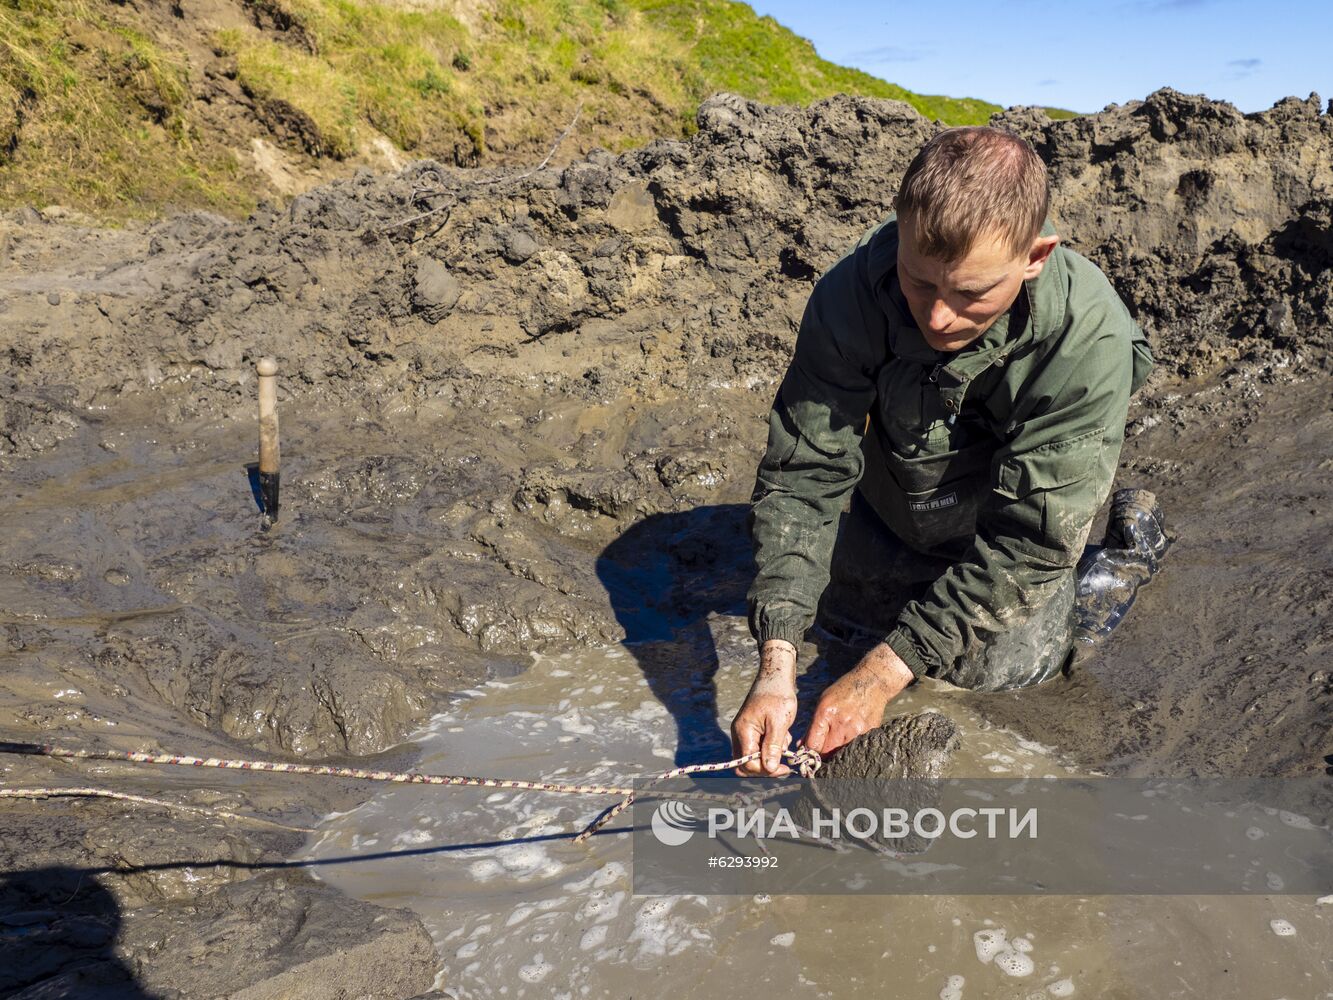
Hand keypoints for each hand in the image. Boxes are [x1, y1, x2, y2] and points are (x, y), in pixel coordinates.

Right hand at [730, 640, 798, 776]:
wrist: (776, 675)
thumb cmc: (778, 694)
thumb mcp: (779, 722)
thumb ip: (773, 746)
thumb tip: (770, 768)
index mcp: (743, 731)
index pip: (748, 763)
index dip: (766, 770)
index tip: (785, 769)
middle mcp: (740, 733)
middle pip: (746, 764)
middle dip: (765, 767)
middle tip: (784, 765)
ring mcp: (744, 731)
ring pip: (752, 756)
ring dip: (769, 757)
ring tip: (785, 743)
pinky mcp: (752, 729)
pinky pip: (757, 747)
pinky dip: (770, 748)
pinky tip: (783, 736)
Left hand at [804, 643, 914, 756]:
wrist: (871, 683)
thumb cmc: (844, 690)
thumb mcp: (823, 702)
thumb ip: (812, 725)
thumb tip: (803, 745)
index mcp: (826, 714)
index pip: (813, 744)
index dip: (809, 751)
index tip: (809, 753)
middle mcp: (841, 724)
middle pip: (827, 753)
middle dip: (822, 754)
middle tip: (823, 750)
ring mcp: (857, 730)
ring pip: (841, 753)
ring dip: (837, 752)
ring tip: (837, 744)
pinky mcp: (869, 733)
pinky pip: (856, 748)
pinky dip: (851, 747)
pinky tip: (850, 738)